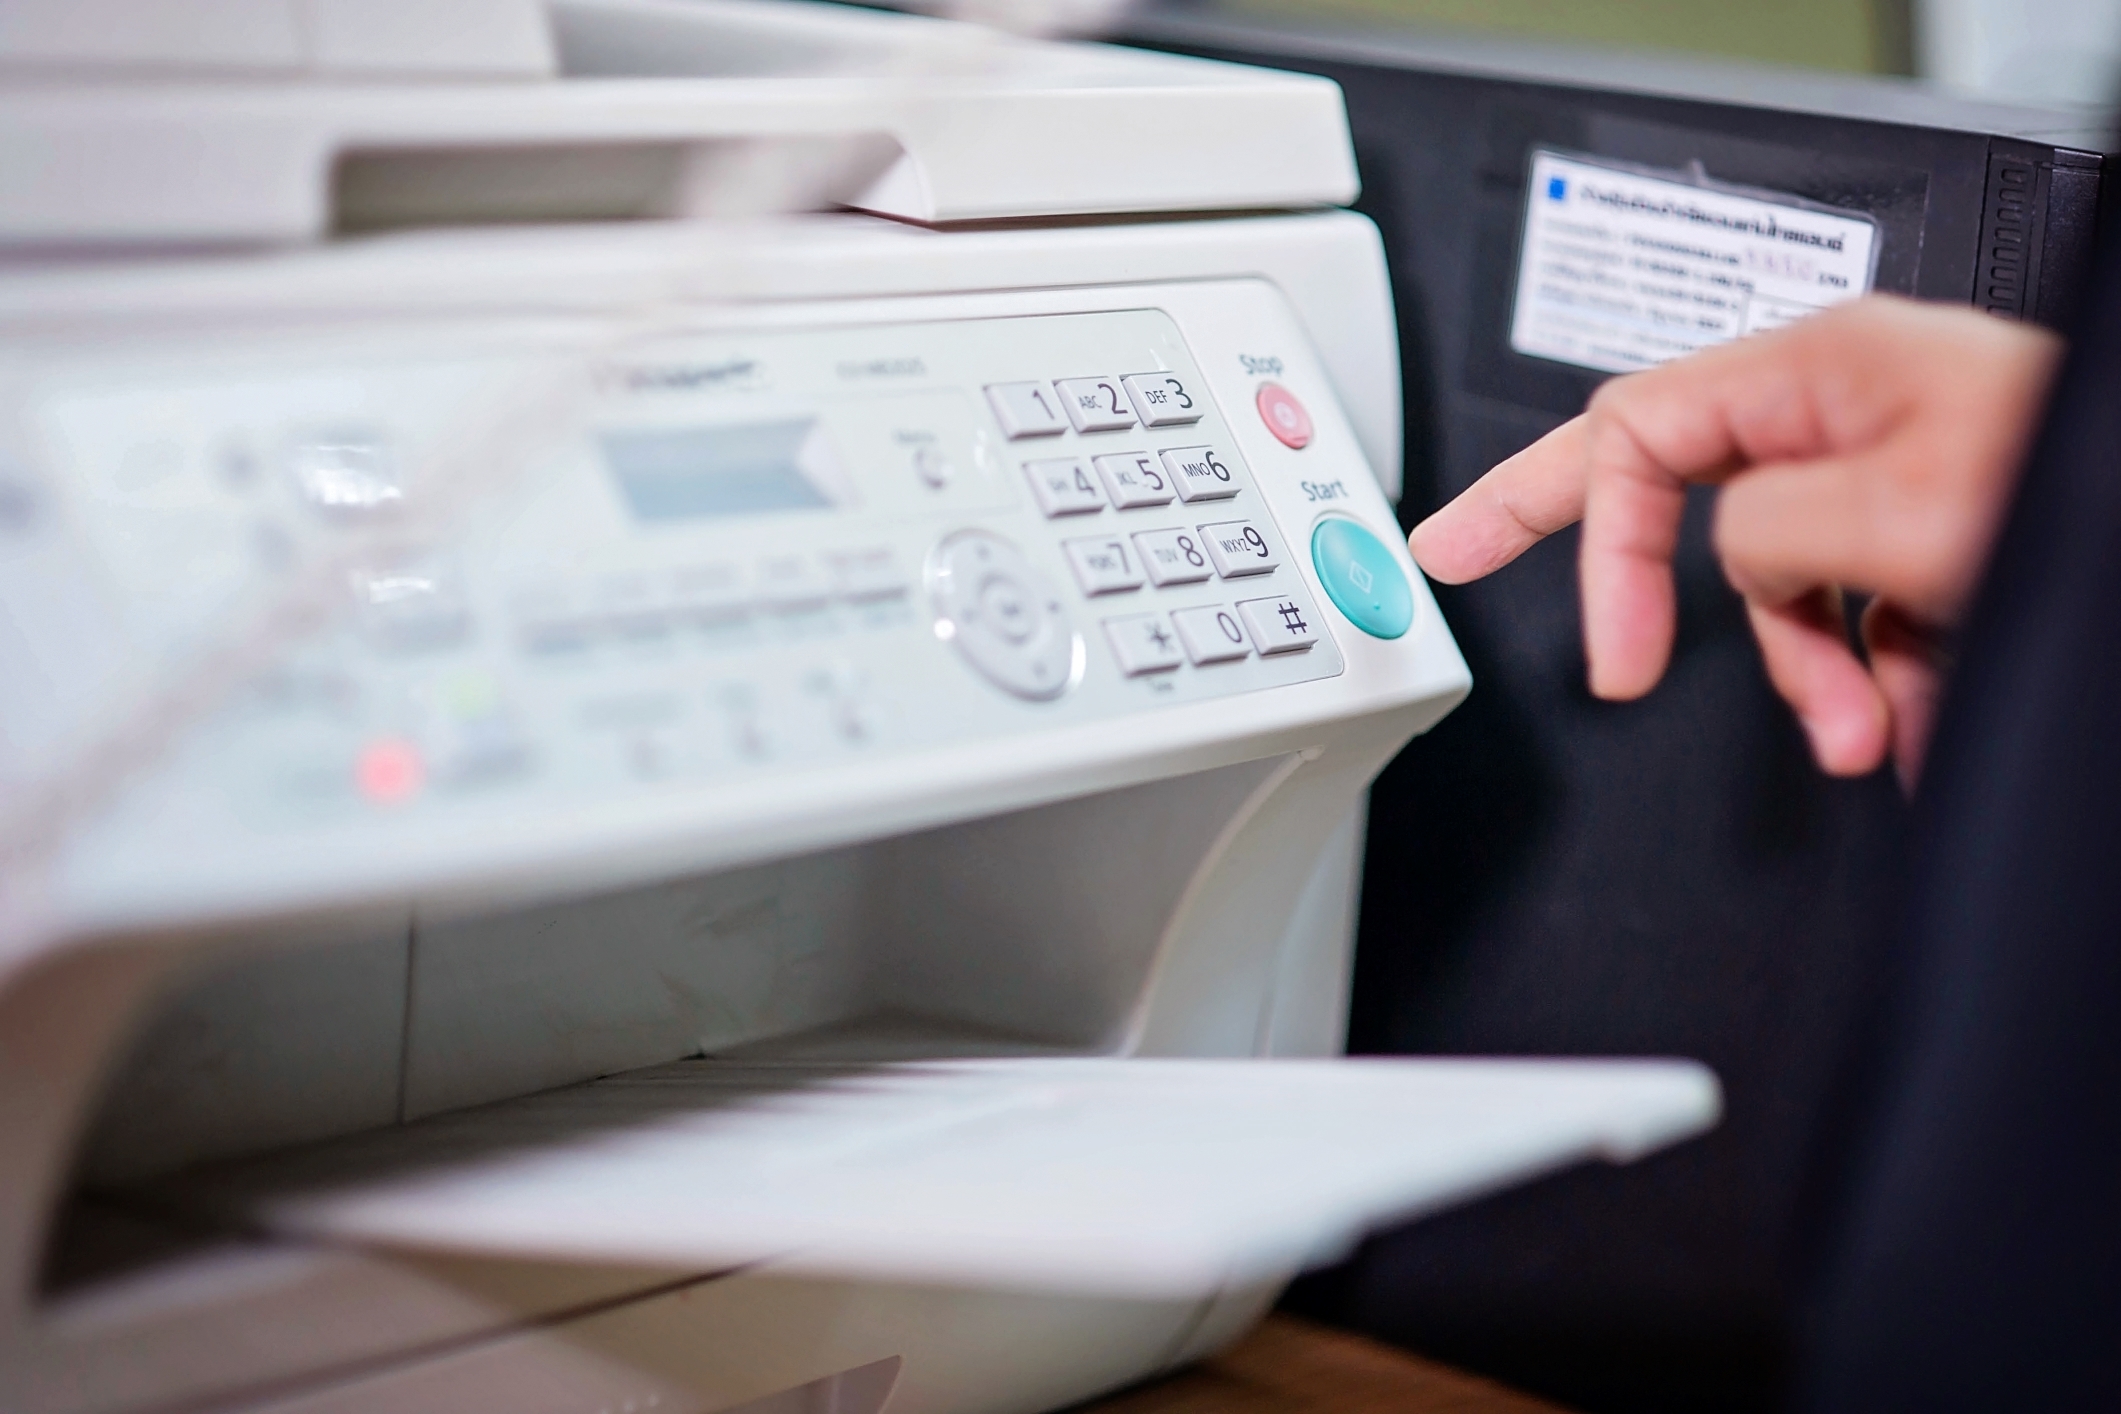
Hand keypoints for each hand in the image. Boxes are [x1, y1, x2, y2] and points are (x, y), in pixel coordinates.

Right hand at [1409, 296, 2060, 787]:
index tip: (1513, 594)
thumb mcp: (1897, 513)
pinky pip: (1853, 615)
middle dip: (1653, 595)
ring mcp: (1880, 475)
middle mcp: (1838, 411)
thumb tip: (1709, 555)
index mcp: (1814, 373)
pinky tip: (1904, 718)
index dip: (1554, 518)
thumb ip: (1758, 526)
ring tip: (1858, 733)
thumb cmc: (2077, 485)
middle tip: (1540, 608)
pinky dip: (1869, 679)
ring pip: (1780, 587)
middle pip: (1683, 501)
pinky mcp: (1923, 535)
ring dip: (1810, 675)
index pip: (1628, 432)